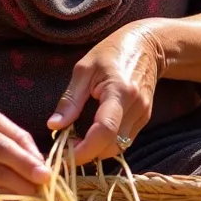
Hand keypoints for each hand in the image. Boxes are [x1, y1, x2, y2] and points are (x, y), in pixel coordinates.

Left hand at [47, 22, 160, 164]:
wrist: (147, 46)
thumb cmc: (112, 52)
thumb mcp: (84, 69)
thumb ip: (70, 100)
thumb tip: (53, 126)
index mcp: (119, 91)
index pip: (104, 130)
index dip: (85, 149)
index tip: (65, 155)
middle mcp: (136, 107)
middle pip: (112, 146)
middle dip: (88, 153)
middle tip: (66, 147)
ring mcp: (143, 115)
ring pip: (119, 147)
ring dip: (97, 150)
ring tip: (77, 140)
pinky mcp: (145, 119)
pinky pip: (124, 141)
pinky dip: (107, 143)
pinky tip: (93, 133)